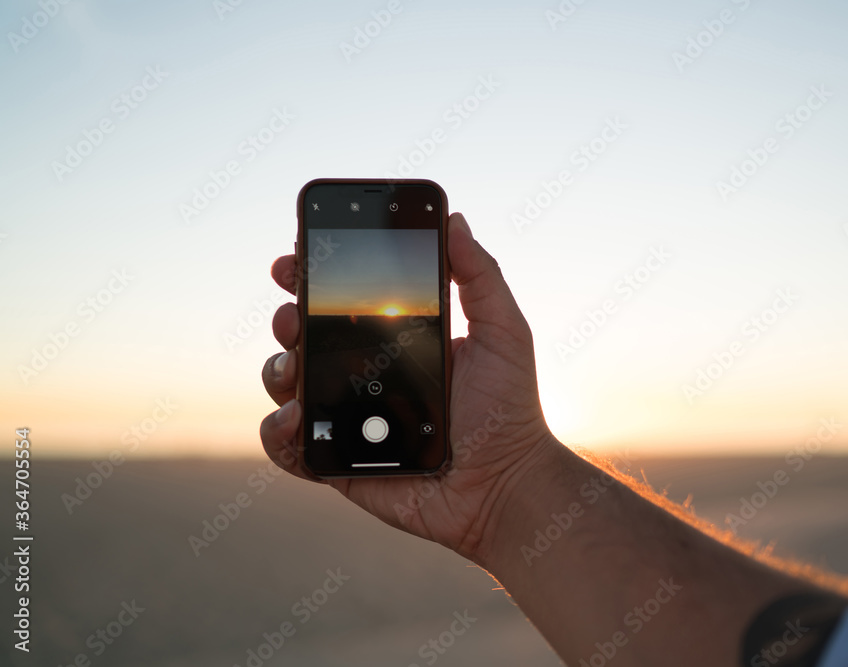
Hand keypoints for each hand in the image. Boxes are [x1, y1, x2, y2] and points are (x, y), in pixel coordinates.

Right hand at [259, 212, 558, 561]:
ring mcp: (346, 417)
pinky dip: (278, 430)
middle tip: (296, 314)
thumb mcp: (504, 331)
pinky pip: (286, 444)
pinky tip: (298, 419)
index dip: (313, 275)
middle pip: (304, 335)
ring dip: (277, 367)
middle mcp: (364, 374)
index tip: (296, 256)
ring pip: (286, 383)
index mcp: (395, 340)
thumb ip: (480, 275)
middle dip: (289, 316)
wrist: (504, 485)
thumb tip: (455, 219)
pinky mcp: (335, 461)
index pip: (342, 300)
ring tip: (296, 366)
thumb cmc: (510, 409)